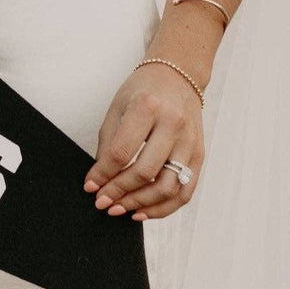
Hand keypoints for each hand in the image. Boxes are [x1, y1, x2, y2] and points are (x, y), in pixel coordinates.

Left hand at [83, 63, 203, 221]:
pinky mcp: (199, 155)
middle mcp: (172, 124)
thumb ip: (109, 144)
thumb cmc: (142, 92)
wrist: (177, 77)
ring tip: (120, 209)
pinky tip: (143, 211)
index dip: (103, 174)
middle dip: (119, 192)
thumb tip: (98, 180)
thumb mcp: (118, 108)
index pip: (122, 151)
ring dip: (141, 204)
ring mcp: (189, 141)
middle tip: (102, 203)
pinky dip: (164, 207)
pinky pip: (184, 191)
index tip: (90, 187)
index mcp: (147, 107)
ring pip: (167, 187)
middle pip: (145, 172)